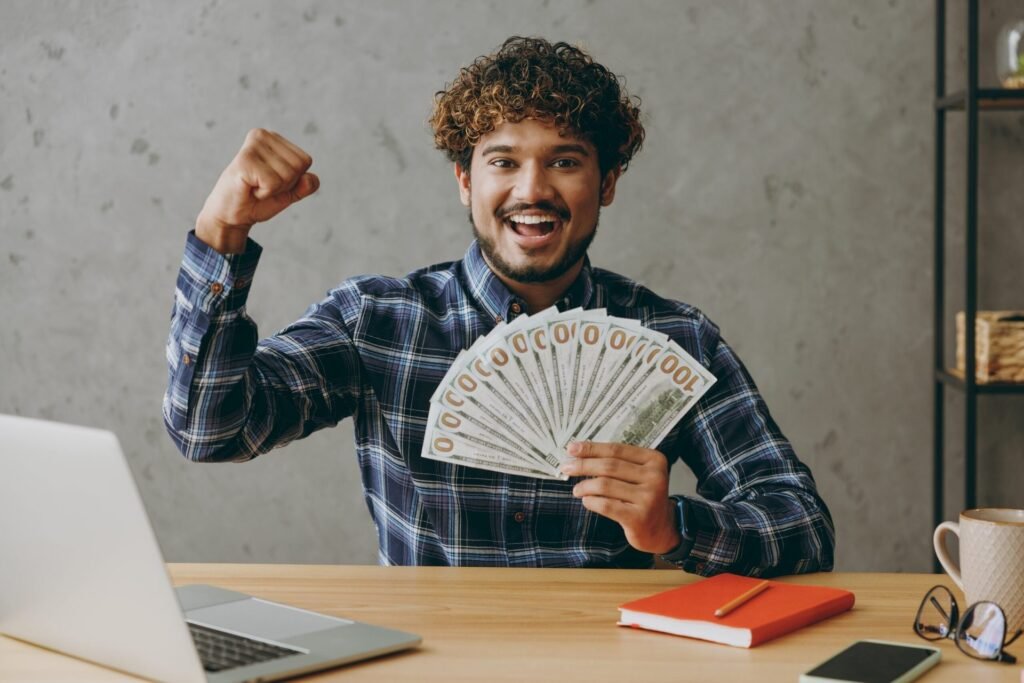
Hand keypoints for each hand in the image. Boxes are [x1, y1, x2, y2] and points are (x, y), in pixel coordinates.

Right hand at [195, 128, 319, 253]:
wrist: (231, 215)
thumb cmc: (258, 200)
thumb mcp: (289, 193)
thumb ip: (305, 185)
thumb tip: (311, 179)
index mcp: (273, 138)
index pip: (305, 161)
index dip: (293, 180)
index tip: (271, 182)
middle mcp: (263, 135)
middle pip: (299, 167)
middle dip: (284, 185)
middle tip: (261, 186)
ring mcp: (253, 146)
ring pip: (288, 175)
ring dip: (273, 190)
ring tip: (254, 186)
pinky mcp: (245, 160)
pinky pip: (274, 183)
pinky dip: (264, 193)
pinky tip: (249, 188)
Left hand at [560, 441, 680, 553]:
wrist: (661, 530)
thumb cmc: (643, 498)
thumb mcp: (638, 476)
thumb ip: (616, 463)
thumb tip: (579, 453)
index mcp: (654, 460)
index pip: (616, 449)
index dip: (591, 448)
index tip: (572, 449)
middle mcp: (655, 477)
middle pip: (609, 466)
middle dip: (583, 465)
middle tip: (566, 467)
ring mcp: (649, 498)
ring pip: (605, 485)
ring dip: (585, 486)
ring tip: (577, 489)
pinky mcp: (639, 517)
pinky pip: (606, 505)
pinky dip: (591, 501)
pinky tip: (586, 501)